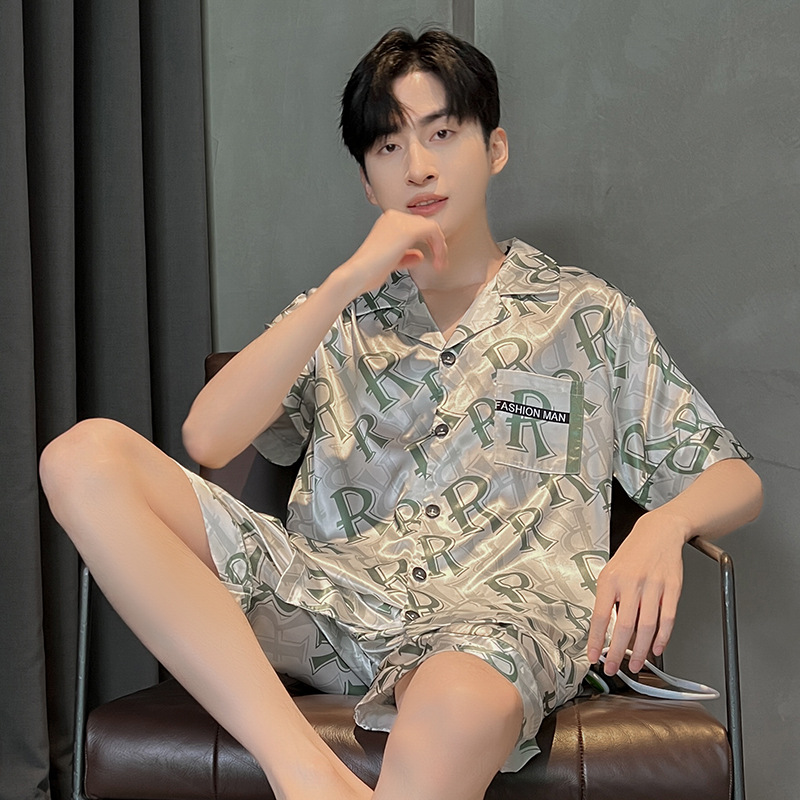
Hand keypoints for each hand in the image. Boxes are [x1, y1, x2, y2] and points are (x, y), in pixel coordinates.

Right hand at [337, 209, 447, 295]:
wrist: (358, 273)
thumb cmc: (368, 271)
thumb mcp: (391, 262)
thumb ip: (406, 256)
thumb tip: (418, 255)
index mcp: (388, 222)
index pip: (416, 226)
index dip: (429, 242)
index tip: (433, 257)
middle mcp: (394, 218)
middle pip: (426, 225)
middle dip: (436, 244)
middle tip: (440, 261)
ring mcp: (400, 222)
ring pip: (432, 227)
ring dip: (439, 246)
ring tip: (440, 262)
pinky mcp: (407, 230)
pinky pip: (433, 232)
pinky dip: (439, 247)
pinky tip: (437, 260)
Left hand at [587, 511, 687, 674]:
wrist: (657, 533)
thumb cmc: (632, 555)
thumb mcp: (611, 571)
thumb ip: (607, 598)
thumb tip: (603, 629)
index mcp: (610, 579)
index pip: (600, 616)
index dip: (597, 640)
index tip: (593, 657)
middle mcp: (631, 583)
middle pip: (624, 626)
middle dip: (618, 653)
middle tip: (614, 668)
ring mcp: (653, 586)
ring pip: (647, 626)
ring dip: (640, 650)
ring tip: (635, 664)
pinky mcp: (672, 589)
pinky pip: (667, 619)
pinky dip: (662, 638)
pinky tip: (656, 648)